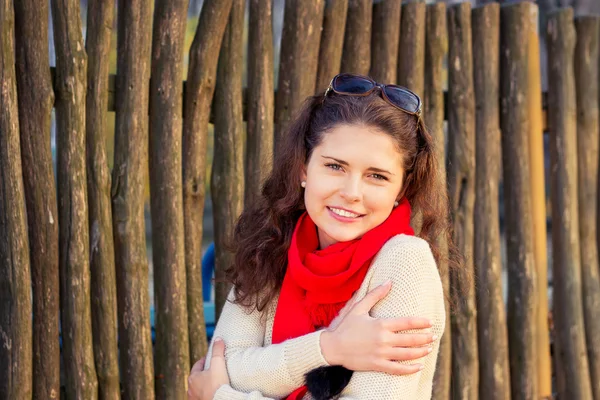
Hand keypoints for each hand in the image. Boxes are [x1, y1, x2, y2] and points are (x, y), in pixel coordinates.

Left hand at [187, 338, 229, 399]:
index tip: (211, 359)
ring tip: (213, 382)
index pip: (197, 365)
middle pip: (197, 377)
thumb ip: (217, 350)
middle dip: (204, 373)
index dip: (205, 361)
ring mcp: (194, 398)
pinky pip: (201, 396)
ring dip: (203, 384)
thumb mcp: (218, 364)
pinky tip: (211, 392)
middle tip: (213, 370)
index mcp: (192, 377)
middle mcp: (190, 389)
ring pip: (198, 388)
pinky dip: (205, 393)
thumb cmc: (217, 384)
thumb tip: (218, 339)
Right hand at [320, 281, 434, 374]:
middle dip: (424, 338)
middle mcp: (383, 339)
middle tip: (434, 336)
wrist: (332, 348)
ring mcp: (381, 354)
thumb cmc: (345, 326)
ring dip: (420, 352)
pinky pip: (397, 369)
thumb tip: (389, 281)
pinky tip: (418, 367)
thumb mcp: (358, 307)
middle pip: (410, 339)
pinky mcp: (377, 365)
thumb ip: (375, 294)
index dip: (420, 323)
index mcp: (381, 324)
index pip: (406, 322)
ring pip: (407, 354)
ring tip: (429, 349)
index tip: (430, 322)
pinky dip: (410, 369)